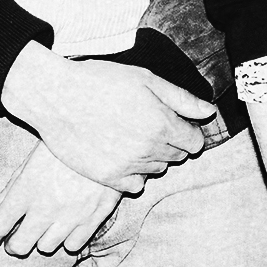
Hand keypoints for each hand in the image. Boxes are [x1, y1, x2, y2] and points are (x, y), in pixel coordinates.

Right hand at [0, 47, 215, 191]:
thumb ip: (181, 99)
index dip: (187, 131)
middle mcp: (149, 149)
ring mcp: (127, 167)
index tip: (174, 122)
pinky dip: (133, 174)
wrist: (57, 97)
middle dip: (170, 142)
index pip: (195, 142)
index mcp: (162, 123)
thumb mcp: (146, 79)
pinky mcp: (107, 178)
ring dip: (152, 157)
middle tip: (148, 124)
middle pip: (177, 156)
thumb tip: (209, 112)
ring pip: (157, 170)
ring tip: (131, 136)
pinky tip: (121, 154)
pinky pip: (135, 186)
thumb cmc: (102, 82)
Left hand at [0, 142, 120, 256]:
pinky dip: (69, 238)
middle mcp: (45, 208)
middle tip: (17, 236)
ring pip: (46, 247)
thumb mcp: (35, 155)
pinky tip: (69, 224)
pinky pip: (73, 244)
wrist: (111, 135)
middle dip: (14, 244)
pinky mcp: (93, 218)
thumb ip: (14, 183)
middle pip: (19, 246)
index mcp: (26, 190)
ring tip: (47, 226)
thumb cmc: (69, 141)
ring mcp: (70, 216)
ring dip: (42, 239)